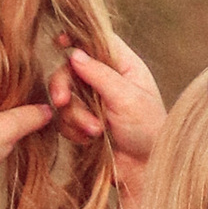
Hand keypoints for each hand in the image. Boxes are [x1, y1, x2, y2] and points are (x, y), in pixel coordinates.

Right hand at [46, 34, 165, 170]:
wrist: (145, 171)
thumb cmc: (147, 131)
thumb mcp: (127, 99)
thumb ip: (100, 74)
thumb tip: (75, 53)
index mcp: (124, 66)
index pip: (97, 40)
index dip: (77, 37)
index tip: (59, 40)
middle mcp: (106, 80)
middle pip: (70, 69)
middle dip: (64, 86)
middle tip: (62, 101)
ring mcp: (93, 102)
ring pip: (64, 97)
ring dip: (75, 117)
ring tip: (95, 132)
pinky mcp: (83, 123)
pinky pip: (63, 120)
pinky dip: (73, 131)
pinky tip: (91, 141)